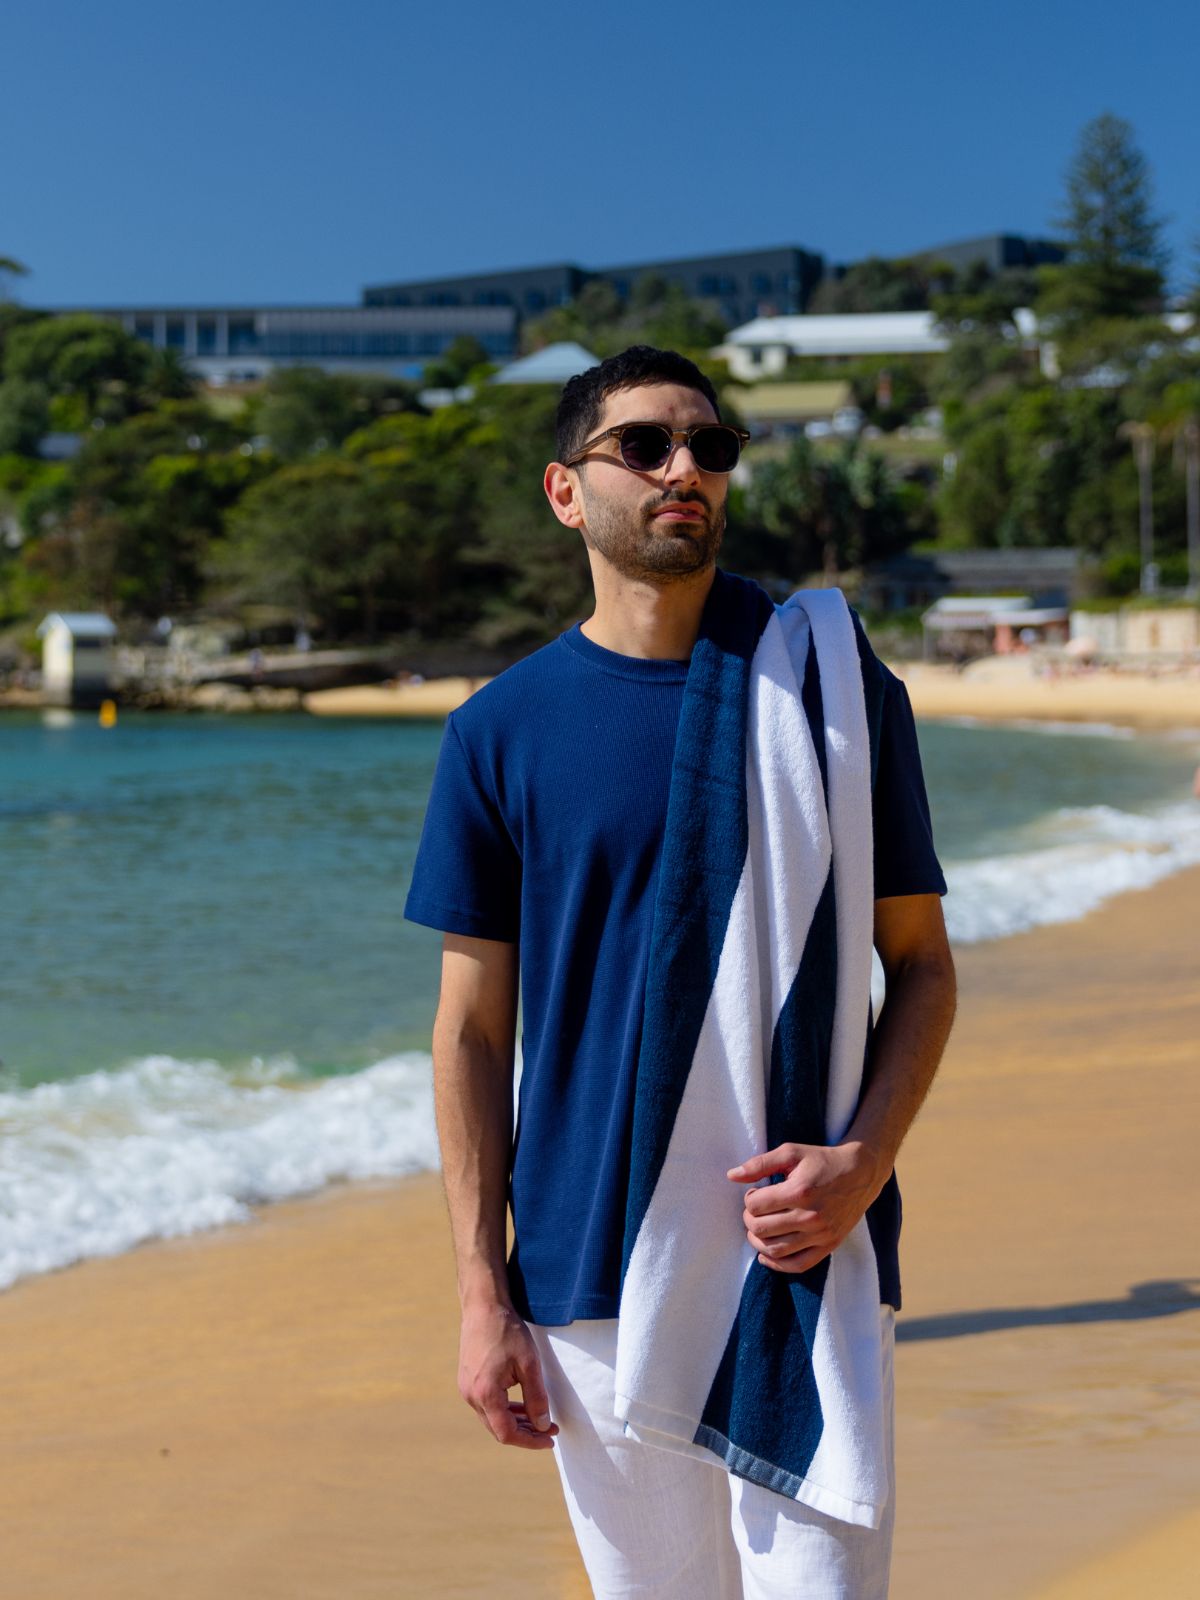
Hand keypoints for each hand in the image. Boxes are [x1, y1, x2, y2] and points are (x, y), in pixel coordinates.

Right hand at [458, 1301, 558, 1449]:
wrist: (483, 1306)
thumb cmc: (507, 1331)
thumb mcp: (529, 1363)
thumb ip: (536, 1398)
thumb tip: (543, 1425)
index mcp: (486, 1394)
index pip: (507, 1433)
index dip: (530, 1441)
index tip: (550, 1438)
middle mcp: (471, 1396)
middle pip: (498, 1429)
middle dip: (525, 1433)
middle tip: (550, 1429)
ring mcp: (466, 1388)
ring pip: (492, 1418)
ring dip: (515, 1422)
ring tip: (540, 1420)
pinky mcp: (467, 1381)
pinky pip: (486, 1405)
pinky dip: (504, 1410)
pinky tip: (521, 1406)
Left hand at [726, 1141, 886, 1273]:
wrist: (860, 1173)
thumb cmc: (821, 1160)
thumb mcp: (791, 1153)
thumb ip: (759, 1164)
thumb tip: (731, 1175)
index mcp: (799, 1191)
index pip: (755, 1206)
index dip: (748, 1199)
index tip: (755, 1193)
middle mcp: (810, 1216)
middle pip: (761, 1229)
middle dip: (749, 1220)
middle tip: (754, 1211)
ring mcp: (821, 1234)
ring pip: (775, 1250)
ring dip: (757, 1242)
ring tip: (758, 1229)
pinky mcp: (829, 1245)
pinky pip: (798, 1265)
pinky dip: (777, 1265)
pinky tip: (766, 1255)